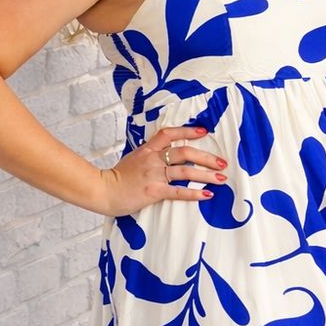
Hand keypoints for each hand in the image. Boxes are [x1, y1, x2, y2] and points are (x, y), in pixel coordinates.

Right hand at [96, 125, 227, 216]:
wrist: (102, 190)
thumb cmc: (116, 178)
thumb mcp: (133, 159)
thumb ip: (148, 155)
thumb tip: (163, 156)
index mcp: (148, 150)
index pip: (169, 134)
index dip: (187, 131)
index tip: (204, 132)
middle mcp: (153, 159)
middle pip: (185, 152)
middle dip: (206, 157)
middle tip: (222, 162)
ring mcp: (153, 175)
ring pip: (185, 171)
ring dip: (206, 175)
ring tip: (222, 179)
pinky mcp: (153, 191)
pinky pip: (178, 191)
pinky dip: (194, 193)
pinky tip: (207, 195)